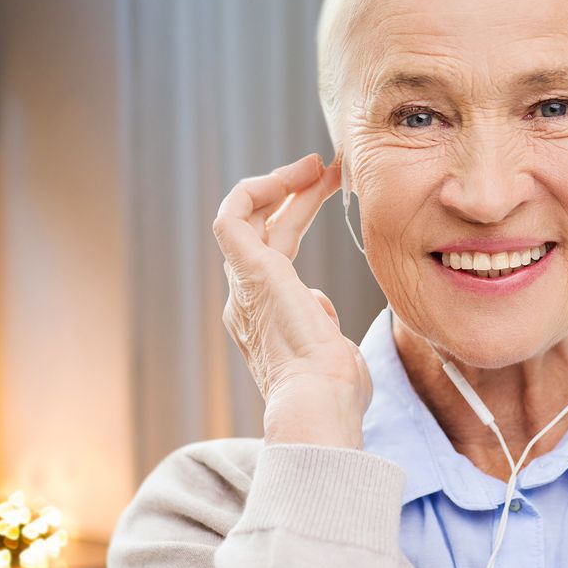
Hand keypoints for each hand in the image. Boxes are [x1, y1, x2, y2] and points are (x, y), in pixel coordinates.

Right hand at [213, 152, 368, 448]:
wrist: (320, 403)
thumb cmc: (336, 391)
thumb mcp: (332, 352)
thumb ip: (322, 324)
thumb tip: (317, 304)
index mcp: (268, 317)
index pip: (275, 251)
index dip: (298, 215)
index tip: (330, 194)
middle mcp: (248, 300)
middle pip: (264, 230)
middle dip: (294, 195)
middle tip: (327, 168)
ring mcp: (244, 287)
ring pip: (245, 219)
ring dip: (278, 185)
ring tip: (314, 165)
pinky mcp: (249, 273)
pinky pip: (232, 218)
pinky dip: (253, 190)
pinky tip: (289, 176)